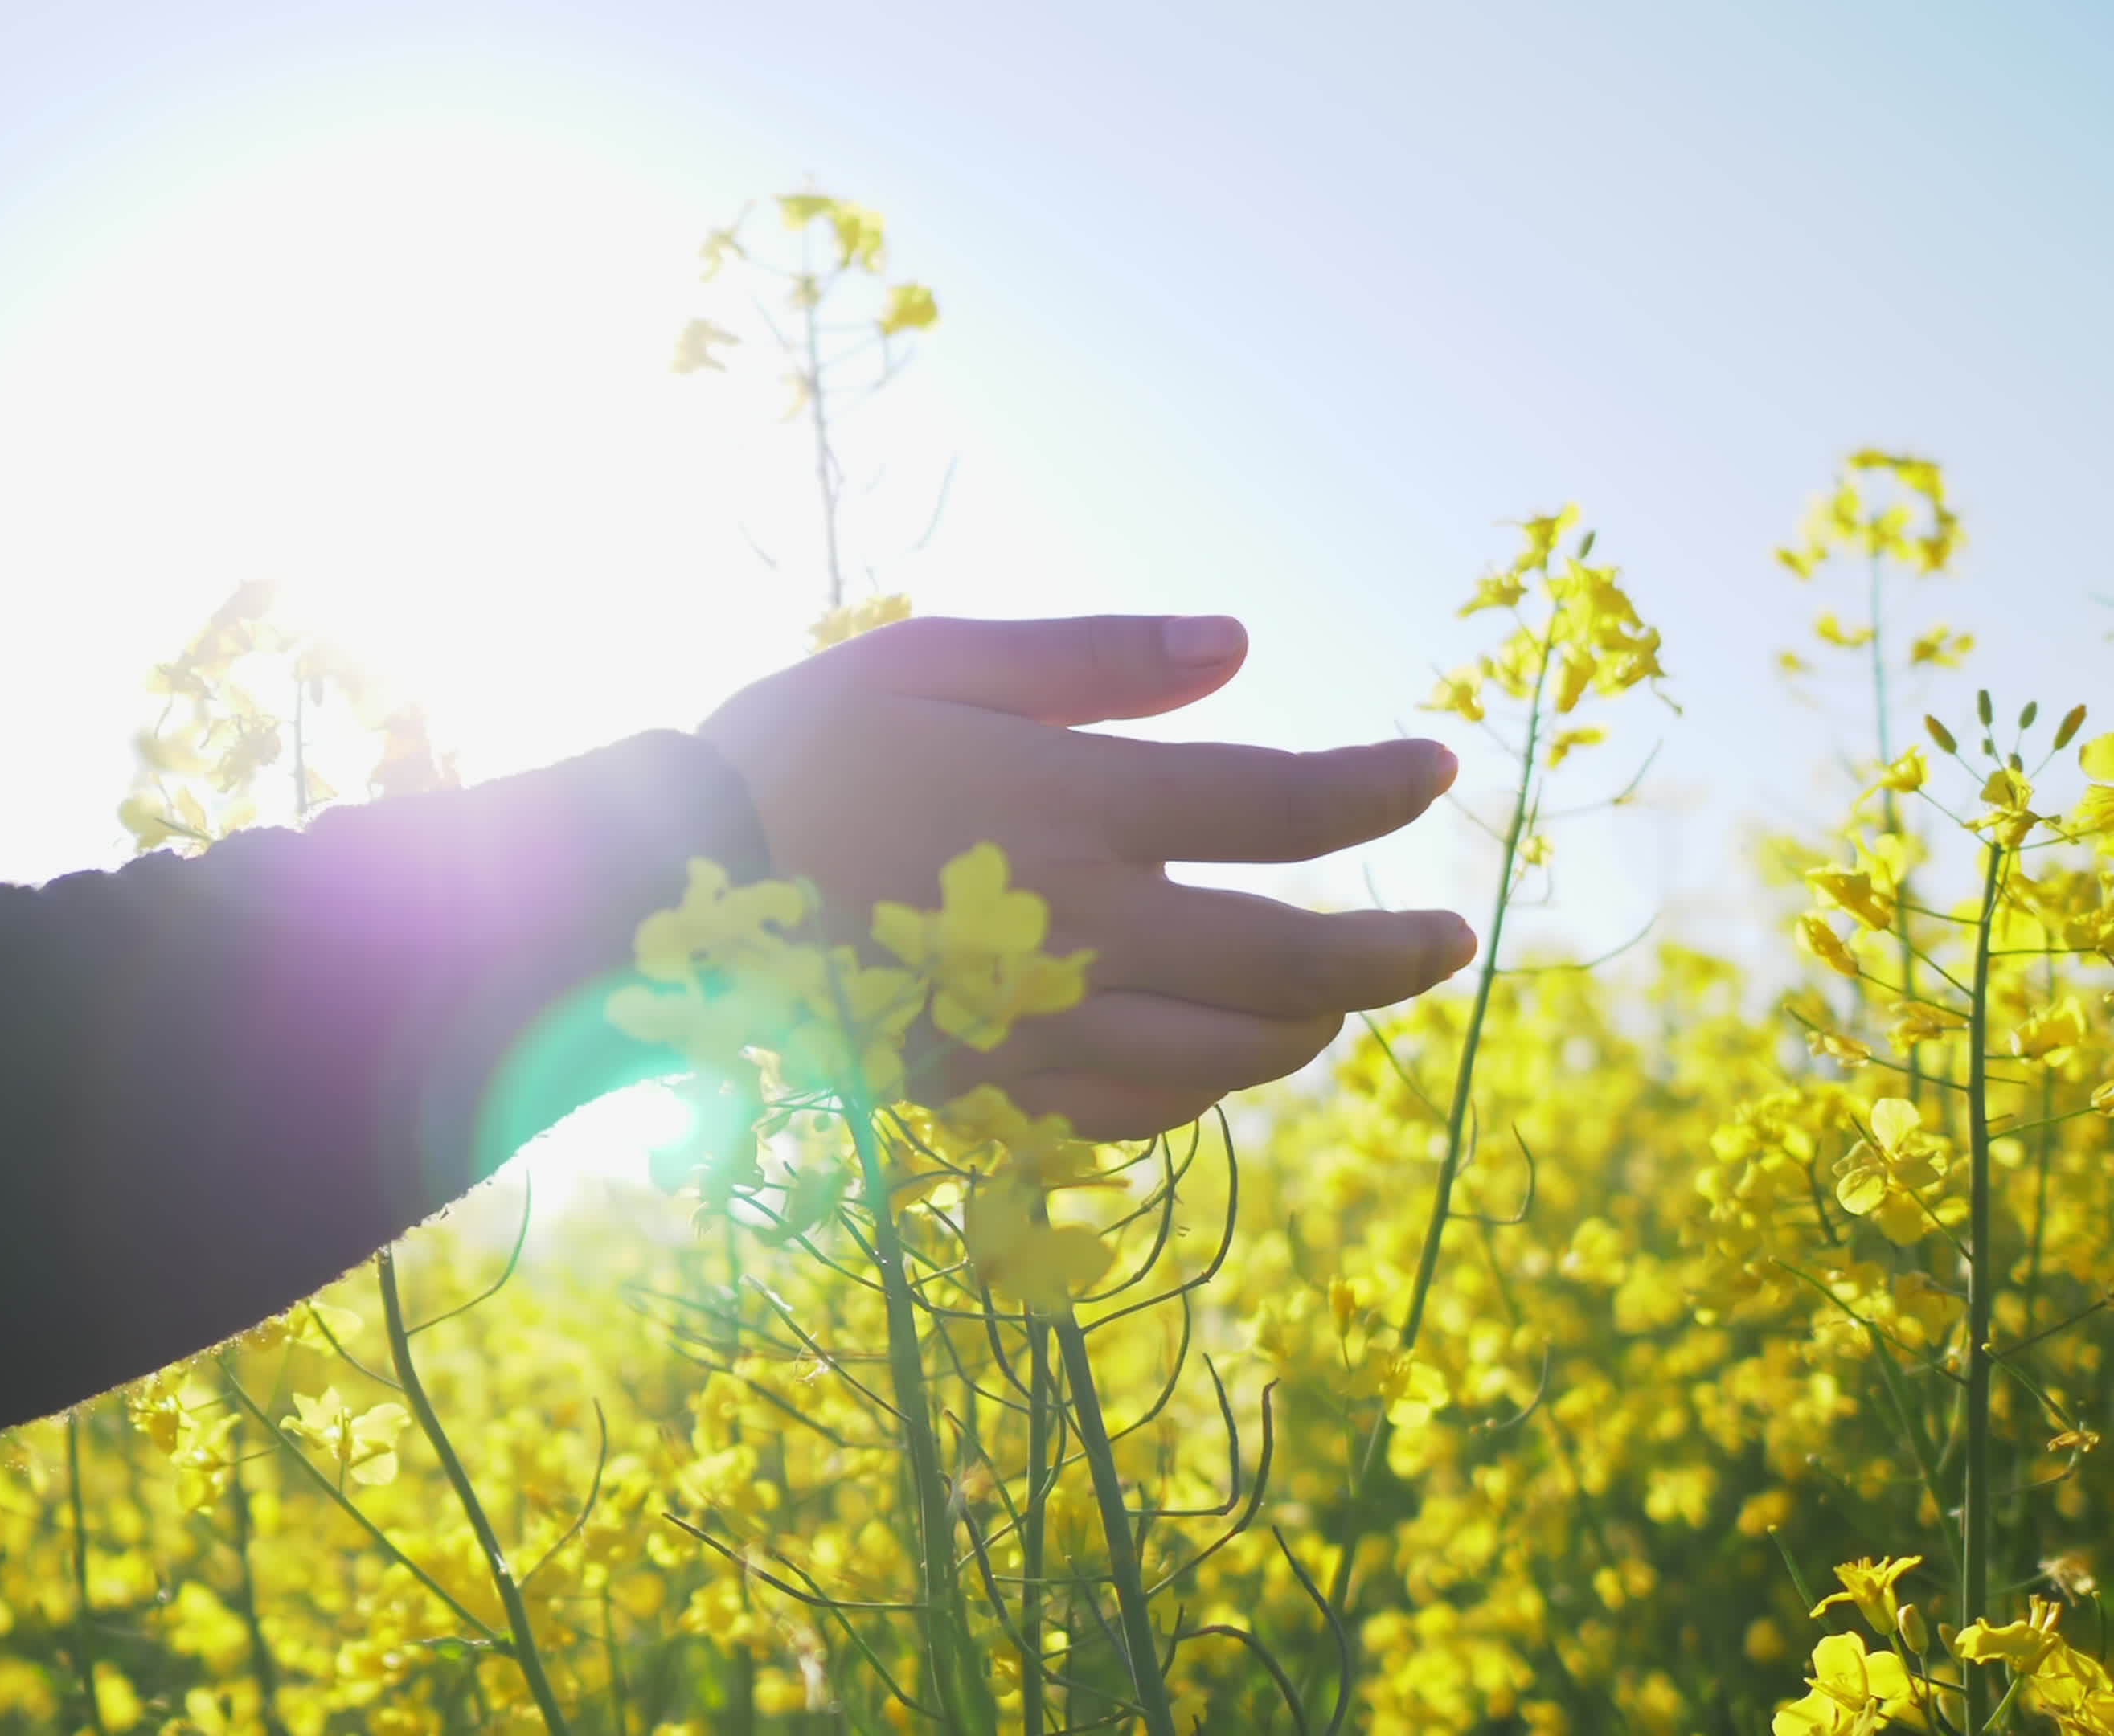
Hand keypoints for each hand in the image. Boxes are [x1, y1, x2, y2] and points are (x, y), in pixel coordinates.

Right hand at [696, 613, 1473, 1139]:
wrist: (660, 896)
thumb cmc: (790, 753)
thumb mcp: (929, 660)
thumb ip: (1091, 658)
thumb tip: (1241, 647)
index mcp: (1074, 803)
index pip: (1283, 805)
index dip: (1379, 789)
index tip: (1434, 769)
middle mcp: (1079, 926)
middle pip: (1292, 956)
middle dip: (1394, 949)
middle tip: (1453, 937)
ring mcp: (1038, 1022)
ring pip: (1230, 1050)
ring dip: (1314, 1026)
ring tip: (1349, 1000)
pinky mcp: (989, 1086)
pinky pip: (1134, 1108)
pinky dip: (1202, 1085)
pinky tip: (1217, 1055)